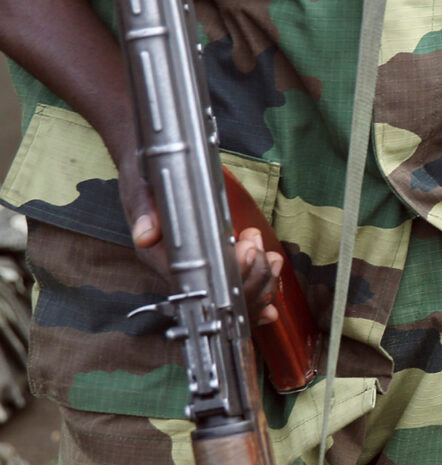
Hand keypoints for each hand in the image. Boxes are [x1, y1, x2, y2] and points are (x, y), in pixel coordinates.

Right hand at [115, 151, 281, 325]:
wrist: (153, 166)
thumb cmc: (146, 178)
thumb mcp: (141, 187)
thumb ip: (144, 209)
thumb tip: (145, 235)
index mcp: (160, 257)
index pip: (195, 281)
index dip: (224, 275)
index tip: (243, 252)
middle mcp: (181, 269)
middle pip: (221, 293)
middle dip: (249, 275)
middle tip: (257, 247)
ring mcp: (202, 269)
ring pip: (236, 294)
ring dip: (259, 277)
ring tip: (268, 254)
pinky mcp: (218, 264)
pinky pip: (243, 287)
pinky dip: (261, 285)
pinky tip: (272, 278)